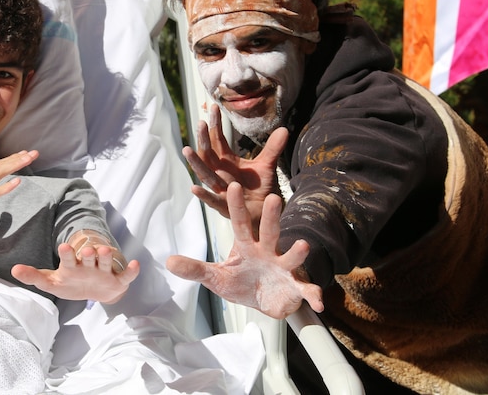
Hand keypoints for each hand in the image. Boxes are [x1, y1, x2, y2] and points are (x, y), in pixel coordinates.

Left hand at [11, 240, 139, 303]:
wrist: (94, 290)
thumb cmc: (71, 283)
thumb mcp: (52, 282)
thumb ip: (34, 277)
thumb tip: (13, 270)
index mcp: (72, 266)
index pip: (68, 259)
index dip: (67, 254)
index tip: (63, 246)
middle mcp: (89, 266)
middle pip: (89, 258)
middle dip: (89, 255)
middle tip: (87, 249)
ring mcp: (104, 272)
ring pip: (106, 263)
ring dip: (107, 257)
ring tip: (106, 251)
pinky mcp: (118, 281)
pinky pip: (126, 276)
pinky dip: (131, 271)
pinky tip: (136, 264)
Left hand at [166, 182, 322, 318]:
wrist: (265, 301)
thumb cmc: (241, 283)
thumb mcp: (215, 277)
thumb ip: (194, 269)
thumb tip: (168, 261)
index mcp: (247, 245)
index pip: (239, 223)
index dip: (235, 206)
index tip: (232, 185)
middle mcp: (267, 251)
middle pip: (269, 231)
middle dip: (271, 217)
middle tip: (274, 198)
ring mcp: (283, 268)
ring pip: (291, 257)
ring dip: (297, 252)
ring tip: (304, 246)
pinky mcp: (295, 286)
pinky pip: (306, 290)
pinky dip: (312, 295)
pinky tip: (319, 303)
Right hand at [183, 104, 287, 225]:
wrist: (266, 213)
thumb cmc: (261, 189)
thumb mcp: (267, 165)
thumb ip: (273, 148)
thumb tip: (284, 128)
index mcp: (227, 162)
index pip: (217, 140)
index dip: (215, 125)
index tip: (213, 108)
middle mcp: (220, 174)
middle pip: (208, 155)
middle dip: (203, 139)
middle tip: (200, 123)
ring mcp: (221, 190)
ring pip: (205, 175)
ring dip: (195, 163)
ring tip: (186, 149)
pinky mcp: (225, 207)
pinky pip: (212, 200)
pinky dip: (204, 195)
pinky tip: (194, 188)